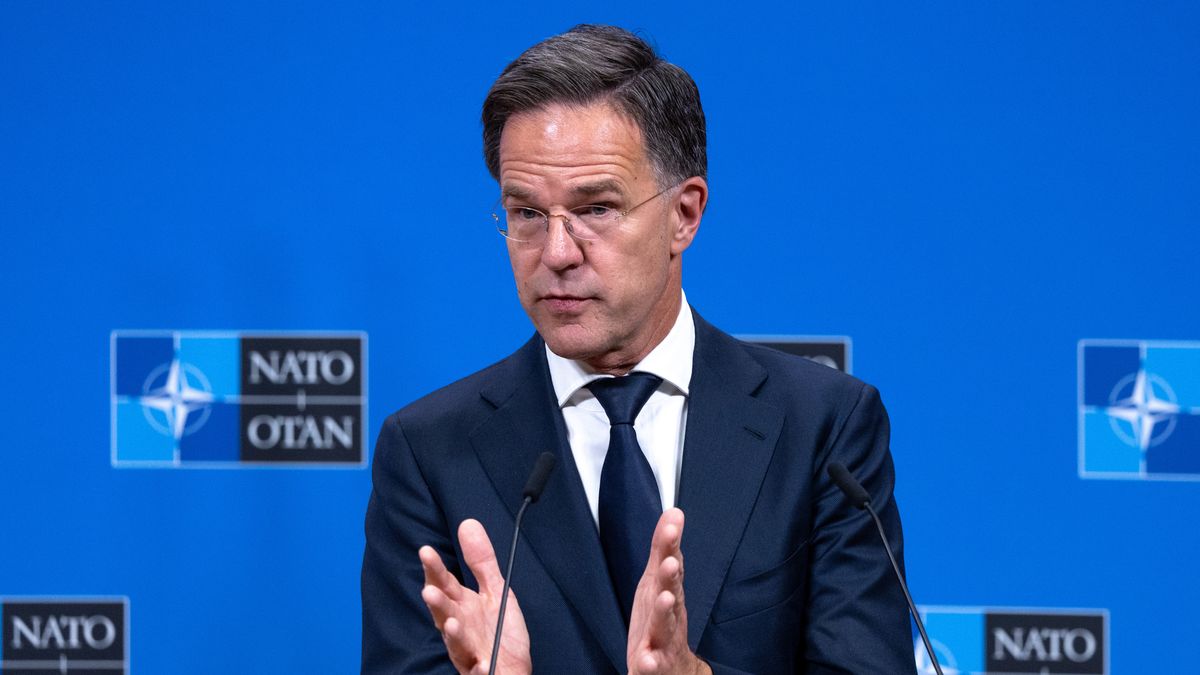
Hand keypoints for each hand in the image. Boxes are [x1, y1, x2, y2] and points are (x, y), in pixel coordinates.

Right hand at [419, 519, 531, 674]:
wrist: (511, 668)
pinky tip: (482, 664)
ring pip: (456, 642)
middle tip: (429, 590)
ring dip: (453, 634)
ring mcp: (468, 650)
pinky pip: (479, 671)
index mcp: (462, 605)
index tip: (426, 551)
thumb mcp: (496, 591)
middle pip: (445, 613)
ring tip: (452, 624)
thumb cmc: (498, 632)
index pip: (445, 584)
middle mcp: (459, 627)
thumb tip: (468, 523)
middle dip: (437, 603)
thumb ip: (481, 561)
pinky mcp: (480, 670)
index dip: (435, 569)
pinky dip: (479, 668)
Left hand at [626, 508, 711, 674]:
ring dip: (664, 613)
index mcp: (668, 593)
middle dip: (671, 578)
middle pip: (671, 594)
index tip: (673, 525)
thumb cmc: (664, 620)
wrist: (673, 668)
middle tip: (670, 562)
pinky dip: (650, 663)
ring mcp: (663, 641)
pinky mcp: (653, 665)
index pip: (671, 565)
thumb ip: (663, 549)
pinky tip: (646, 660)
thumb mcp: (659, 581)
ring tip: (664, 599)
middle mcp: (669, 616)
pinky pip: (652, 665)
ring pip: (665, 627)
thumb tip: (673, 512)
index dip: (671, 545)